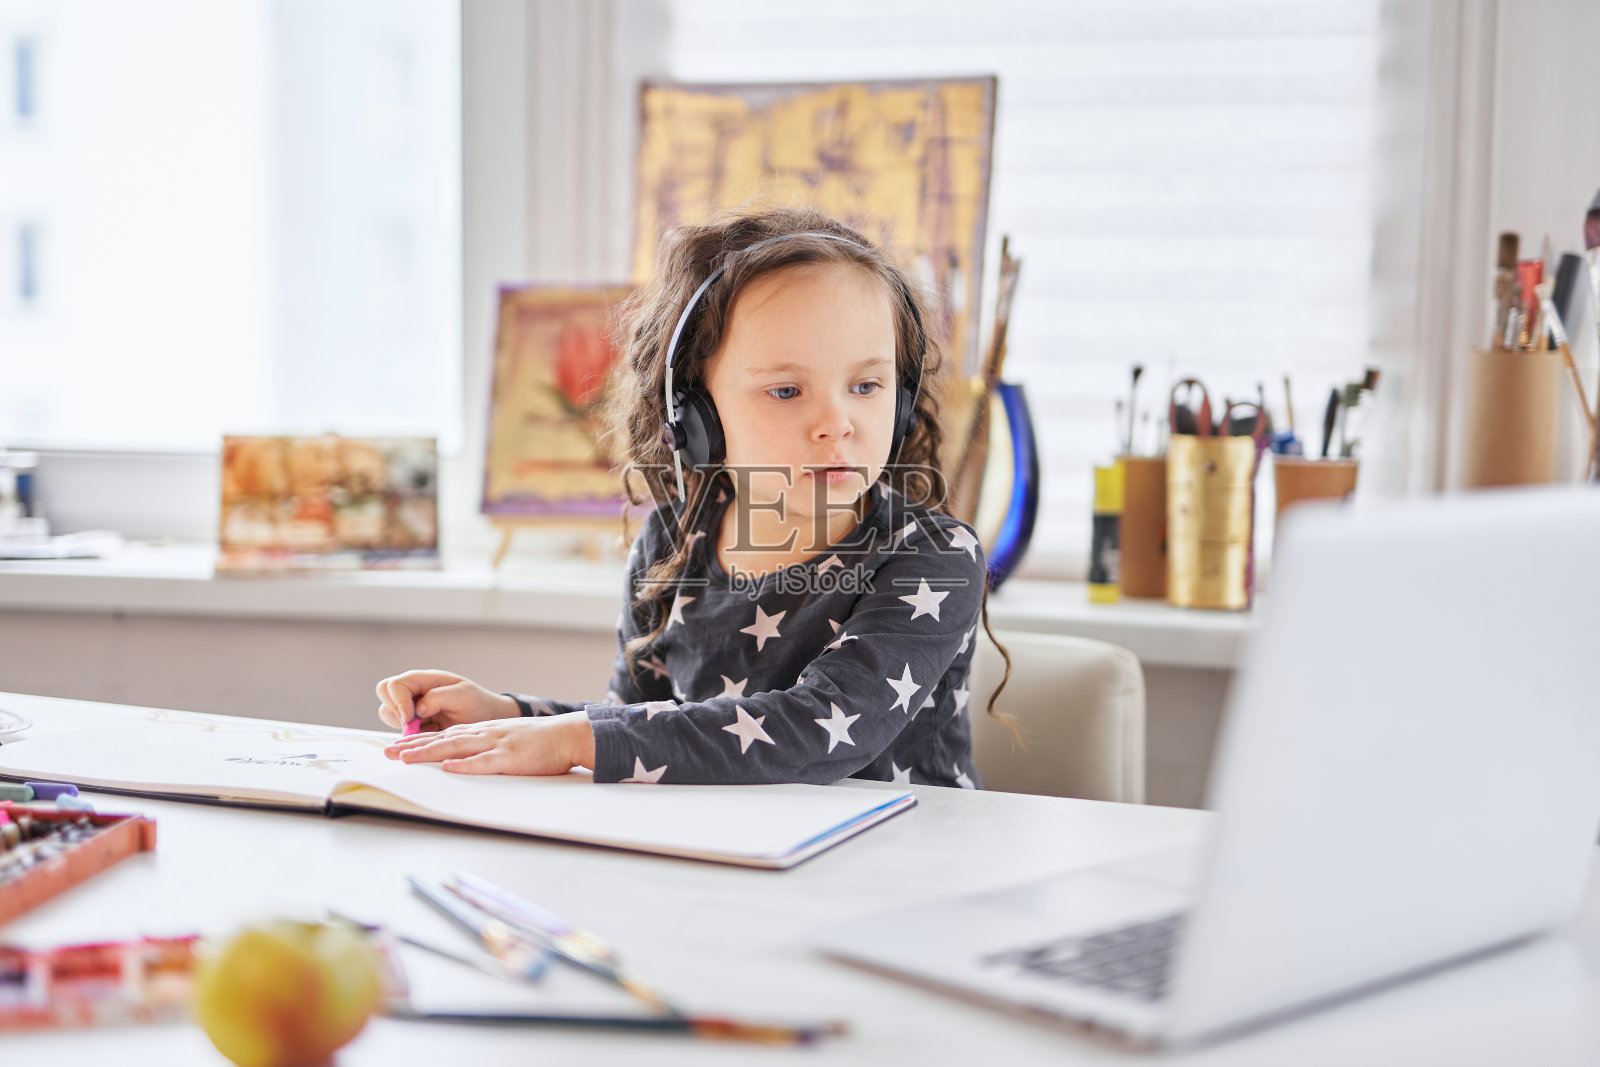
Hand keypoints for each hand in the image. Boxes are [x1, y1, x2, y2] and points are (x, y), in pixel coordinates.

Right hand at [374, 670, 517, 731]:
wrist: (484, 719)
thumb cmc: (476, 703)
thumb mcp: (463, 696)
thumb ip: (438, 697)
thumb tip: (417, 709)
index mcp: (423, 679)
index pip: (395, 685)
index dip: (398, 702)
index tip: (410, 718)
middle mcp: (413, 691)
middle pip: (384, 693)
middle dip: (395, 711)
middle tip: (414, 724)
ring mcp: (411, 708)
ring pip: (388, 714)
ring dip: (400, 725)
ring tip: (427, 729)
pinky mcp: (413, 725)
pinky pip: (399, 730)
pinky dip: (408, 737)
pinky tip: (428, 737)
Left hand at [381, 714, 595, 775]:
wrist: (568, 735)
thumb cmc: (540, 741)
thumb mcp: (506, 737)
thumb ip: (484, 744)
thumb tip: (461, 755)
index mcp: (483, 731)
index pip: (443, 734)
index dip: (418, 740)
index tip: (395, 746)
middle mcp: (484, 734)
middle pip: (442, 739)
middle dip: (412, 746)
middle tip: (386, 753)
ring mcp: (497, 744)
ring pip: (457, 747)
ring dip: (429, 752)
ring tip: (406, 758)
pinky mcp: (511, 758)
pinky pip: (485, 762)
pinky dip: (466, 765)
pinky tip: (449, 767)